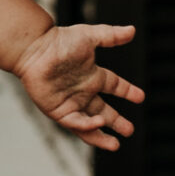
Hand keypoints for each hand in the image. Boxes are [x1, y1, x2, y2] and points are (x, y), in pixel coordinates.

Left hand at [13, 23, 142, 151]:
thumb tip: (132, 30)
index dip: (127, 91)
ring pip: (89, 124)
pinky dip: (87, 127)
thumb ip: (111, 35)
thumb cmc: (59, 41)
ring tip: (116, 145)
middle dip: (117, 122)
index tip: (140, 97)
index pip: (114, 86)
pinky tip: (99, 124)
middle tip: (130, 130)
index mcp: (92, 75)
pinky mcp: (57, 111)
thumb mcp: (89, 36)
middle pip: (104, 111)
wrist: (33, 50)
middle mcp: (82, 91)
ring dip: (102, 136)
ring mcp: (70, 102)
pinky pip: (75, 123)